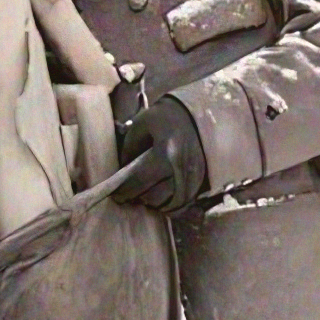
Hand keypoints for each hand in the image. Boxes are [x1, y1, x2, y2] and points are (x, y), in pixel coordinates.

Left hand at [112, 97, 207, 212]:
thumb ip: (128, 151)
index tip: (116, 196)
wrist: (195, 113)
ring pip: (171, 204)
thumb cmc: (163, 117)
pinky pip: (186, 203)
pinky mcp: (203, 179)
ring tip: (147, 196)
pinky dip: (173, 206)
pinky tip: (164, 202)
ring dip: (157, 203)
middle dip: (140, 198)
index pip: (139, 181)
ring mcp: (195, 176)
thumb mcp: (139, 126)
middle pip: (155, 197)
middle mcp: (182, 168)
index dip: (124, 192)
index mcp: (165, 152)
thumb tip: (123, 175)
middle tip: (131, 195)